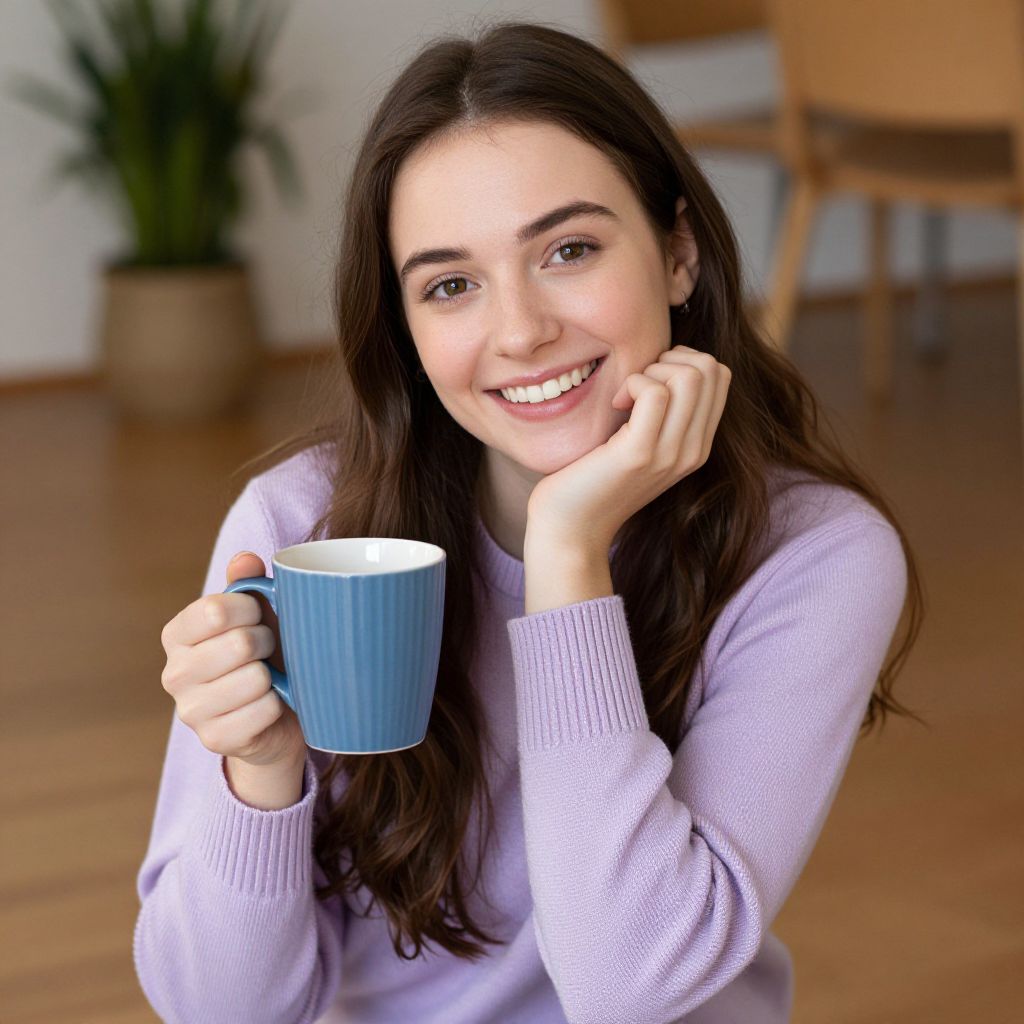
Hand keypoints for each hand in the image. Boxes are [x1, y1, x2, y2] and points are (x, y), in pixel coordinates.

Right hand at [159, 551, 305, 768]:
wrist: (276, 715)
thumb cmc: (265, 653)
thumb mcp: (259, 614)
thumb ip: (248, 584)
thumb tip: (245, 560)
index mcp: (178, 634)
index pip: (216, 610)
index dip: (252, 609)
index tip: (260, 616)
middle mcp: (174, 672)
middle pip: (239, 644)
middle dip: (267, 642)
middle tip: (267, 650)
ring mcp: (190, 710)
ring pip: (254, 679)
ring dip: (274, 675)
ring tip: (269, 677)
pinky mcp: (214, 740)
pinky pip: (263, 711)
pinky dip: (278, 705)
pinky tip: (271, 704)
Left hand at [526, 345, 730, 550]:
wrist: (571, 529)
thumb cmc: (594, 479)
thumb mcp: (640, 444)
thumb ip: (662, 414)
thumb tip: (662, 364)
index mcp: (696, 446)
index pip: (719, 375)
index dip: (682, 360)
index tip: (647, 383)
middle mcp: (692, 451)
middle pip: (710, 369)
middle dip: (669, 359)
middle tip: (635, 385)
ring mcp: (670, 454)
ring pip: (691, 376)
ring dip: (651, 371)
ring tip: (625, 397)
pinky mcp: (640, 454)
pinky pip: (654, 393)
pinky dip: (632, 383)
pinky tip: (615, 405)